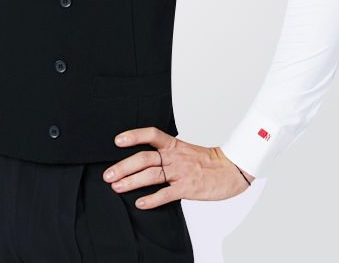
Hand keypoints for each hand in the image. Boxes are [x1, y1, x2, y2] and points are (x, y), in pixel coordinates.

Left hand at [102, 126, 253, 207]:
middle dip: (124, 166)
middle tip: (108, 174)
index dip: (133, 136)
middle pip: (144, 158)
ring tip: (117, 187)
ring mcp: (180, 172)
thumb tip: (143, 160)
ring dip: (131, 182)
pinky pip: (165, 194)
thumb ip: (166, 153)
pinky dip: (151, 199)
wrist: (230, 170)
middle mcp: (174, 156)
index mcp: (173, 145)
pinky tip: (140, 203)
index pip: (151, 135)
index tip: (117, 141)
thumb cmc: (206, 161)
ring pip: (151, 175)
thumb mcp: (184, 150)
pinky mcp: (187, 188)